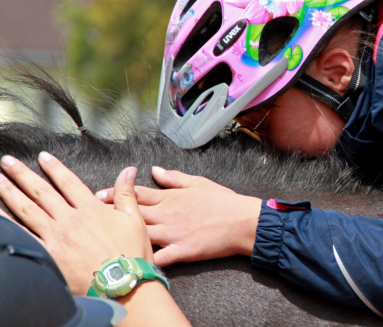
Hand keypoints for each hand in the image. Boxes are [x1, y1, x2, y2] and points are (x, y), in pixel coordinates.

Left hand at [0, 152, 151, 294]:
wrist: (122, 284)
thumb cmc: (130, 253)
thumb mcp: (134, 219)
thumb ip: (126, 193)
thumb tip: (129, 170)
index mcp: (91, 209)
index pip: (68, 182)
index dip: (55, 168)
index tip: (42, 157)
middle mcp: (70, 220)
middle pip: (42, 193)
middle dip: (23, 175)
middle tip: (8, 162)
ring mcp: (57, 238)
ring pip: (28, 211)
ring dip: (11, 194)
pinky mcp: (49, 256)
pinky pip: (25, 237)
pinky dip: (10, 226)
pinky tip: (0, 217)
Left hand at [97, 167, 261, 266]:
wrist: (241, 221)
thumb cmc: (221, 201)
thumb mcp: (198, 182)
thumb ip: (173, 177)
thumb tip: (154, 169)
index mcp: (170, 197)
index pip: (138, 194)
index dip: (117, 192)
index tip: (99, 194)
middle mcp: (167, 214)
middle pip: (132, 213)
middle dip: (110, 213)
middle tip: (90, 214)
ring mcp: (173, 234)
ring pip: (140, 234)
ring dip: (121, 234)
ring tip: (102, 236)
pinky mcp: (182, 251)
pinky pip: (160, 258)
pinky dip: (146, 260)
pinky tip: (132, 263)